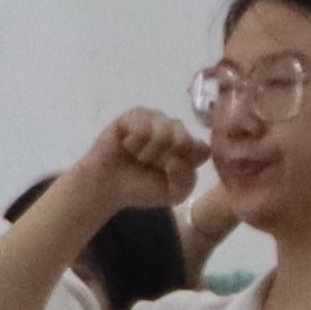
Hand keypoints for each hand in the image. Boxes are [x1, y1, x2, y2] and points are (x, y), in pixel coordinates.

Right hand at [79, 106, 208, 212]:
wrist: (107, 187)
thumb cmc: (141, 189)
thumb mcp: (173, 194)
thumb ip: (187, 180)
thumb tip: (178, 159)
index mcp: (189, 148)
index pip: (203, 148)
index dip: (187, 162)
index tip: (171, 172)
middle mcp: (176, 131)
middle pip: (184, 138)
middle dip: (166, 157)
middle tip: (151, 165)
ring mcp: (156, 120)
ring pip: (165, 129)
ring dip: (149, 150)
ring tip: (138, 156)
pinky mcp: (135, 115)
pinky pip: (143, 124)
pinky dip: (135, 141)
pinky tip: (127, 146)